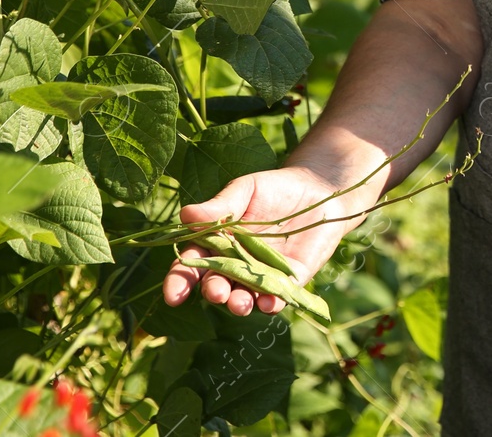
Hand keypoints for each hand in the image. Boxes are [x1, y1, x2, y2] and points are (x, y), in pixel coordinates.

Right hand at [162, 165, 372, 317]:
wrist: (319, 190)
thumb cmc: (275, 188)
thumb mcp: (246, 190)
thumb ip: (220, 206)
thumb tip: (186, 215)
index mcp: (216, 244)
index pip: (192, 265)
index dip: (180, 280)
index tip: (173, 294)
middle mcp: (235, 265)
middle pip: (217, 284)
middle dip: (214, 291)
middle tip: (216, 292)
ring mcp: (261, 275)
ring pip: (245, 296)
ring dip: (240, 303)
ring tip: (239, 304)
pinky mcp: (290, 280)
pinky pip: (278, 296)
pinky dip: (272, 303)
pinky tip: (269, 304)